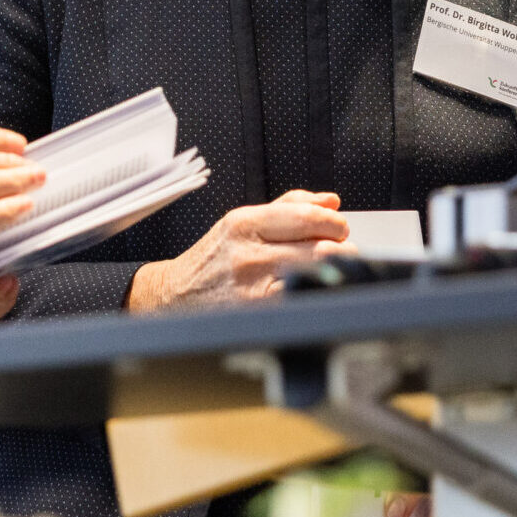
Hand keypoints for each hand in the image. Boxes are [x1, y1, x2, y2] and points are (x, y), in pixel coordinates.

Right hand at [127, 189, 351, 311]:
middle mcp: (248, 254)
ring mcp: (254, 289)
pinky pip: (303, 299)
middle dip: (341, 247)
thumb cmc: (213, 259)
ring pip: (316, 275)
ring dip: (335, 271)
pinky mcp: (260, 315)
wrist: (174, 296)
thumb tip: (330, 201)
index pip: (307, 217)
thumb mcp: (241, 222)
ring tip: (331, 268)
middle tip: (341, 248)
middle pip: (319, 248)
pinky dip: (318, 292)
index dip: (334, 222)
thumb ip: (289, 206)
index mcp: (244, 224)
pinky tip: (315, 289)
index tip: (339, 226)